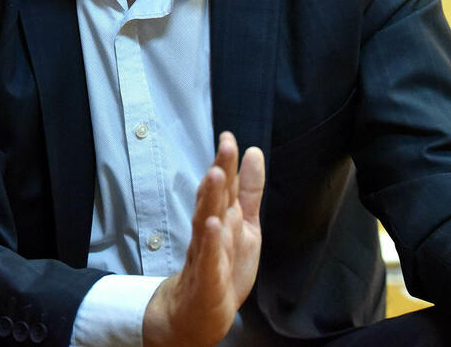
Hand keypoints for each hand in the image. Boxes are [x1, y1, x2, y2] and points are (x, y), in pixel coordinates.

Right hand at [143, 132, 265, 346]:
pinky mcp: (207, 280)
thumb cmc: (222, 266)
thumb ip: (248, 190)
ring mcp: (205, 255)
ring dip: (210, 200)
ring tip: (216, 176)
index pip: (223, 186)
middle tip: (225, 145)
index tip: (228, 136)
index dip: (226, 162)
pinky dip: (210, 243)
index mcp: (220, 217)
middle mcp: (209, 232)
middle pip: (213, 198)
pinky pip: (208, 260)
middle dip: (219, 172)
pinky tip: (212, 225)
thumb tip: (254, 151)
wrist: (197, 314)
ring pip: (206, 223)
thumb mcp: (244, 224)